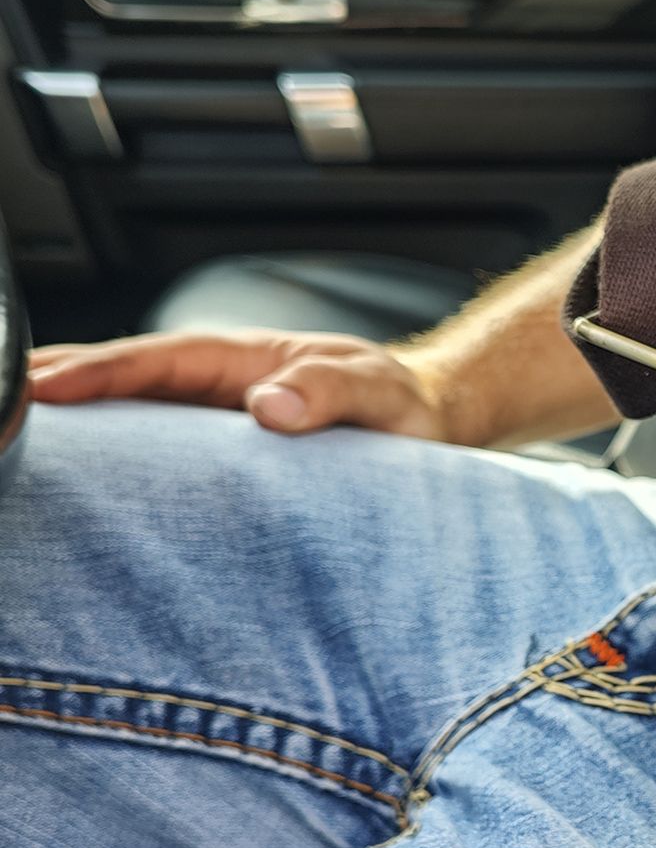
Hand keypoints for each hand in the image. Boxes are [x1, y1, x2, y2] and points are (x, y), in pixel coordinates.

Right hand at [27, 329, 451, 440]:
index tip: (37, 389)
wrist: (422, 422)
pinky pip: (146, 456)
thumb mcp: (372, 391)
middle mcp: (207, 385)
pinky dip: (104, 465)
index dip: (89, 373)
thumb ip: (328, 393)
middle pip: (112, 383)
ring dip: (67, 431)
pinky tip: (70, 488)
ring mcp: (202, 419)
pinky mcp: (210, 456)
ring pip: (119, 419)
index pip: (146, 360)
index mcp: (233, 359)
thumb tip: (268, 407)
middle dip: (49, 392)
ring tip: (12, 450)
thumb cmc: (397, 401)